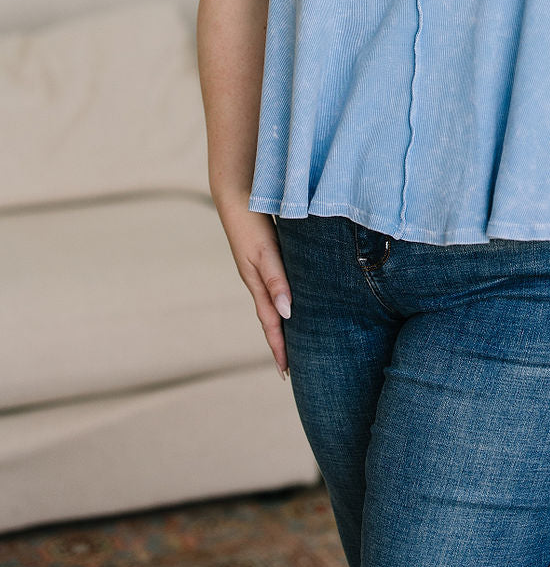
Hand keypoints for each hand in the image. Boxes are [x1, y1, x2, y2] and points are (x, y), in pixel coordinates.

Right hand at [216, 197, 291, 378]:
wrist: (237, 193)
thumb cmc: (251, 222)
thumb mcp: (265, 252)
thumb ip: (276, 280)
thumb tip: (288, 313)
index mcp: (257, 283)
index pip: (271, 323)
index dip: (278, 347)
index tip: (286, 373)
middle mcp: (258, 279)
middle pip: (272, 317)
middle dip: (281, 341)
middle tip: (293, 366)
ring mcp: (260, 267)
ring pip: (275, 301)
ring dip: (283, 322)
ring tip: (294, 338)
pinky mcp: (265, 254)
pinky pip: (276, 285)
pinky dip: (284, 299)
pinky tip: (292, 298)